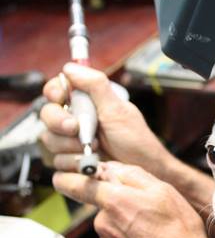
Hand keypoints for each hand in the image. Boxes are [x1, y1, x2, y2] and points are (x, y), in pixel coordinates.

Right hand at [40, 62, 172, 175]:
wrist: (143, 170)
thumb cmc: (135, 139)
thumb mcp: (117, 109)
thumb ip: (95, 85)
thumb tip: (70, 67)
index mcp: (86, 102)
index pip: (57, 89)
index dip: (54, 91)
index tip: (62, 97)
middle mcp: (75, 119)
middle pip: (47, 114)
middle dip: (59, 122)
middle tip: (75, 128)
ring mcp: (71, 142)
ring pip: (49, 139)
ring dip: (69, 145)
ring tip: (95, 147)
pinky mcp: (70, 162)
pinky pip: (56, 161)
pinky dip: (72, 162)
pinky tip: (90, 162)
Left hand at [53, 161, 214, 237]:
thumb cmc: (179, 230)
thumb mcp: (163, 189)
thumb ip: (132, 174)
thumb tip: (110, 168)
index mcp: (116, 201)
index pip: (78, 185)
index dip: (67, 179)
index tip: (61, 177)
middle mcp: (105, 224)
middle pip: (104, 208)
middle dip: (121, 206)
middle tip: (148, 213)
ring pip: (110, 228)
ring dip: (125, 227)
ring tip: (152, 233)